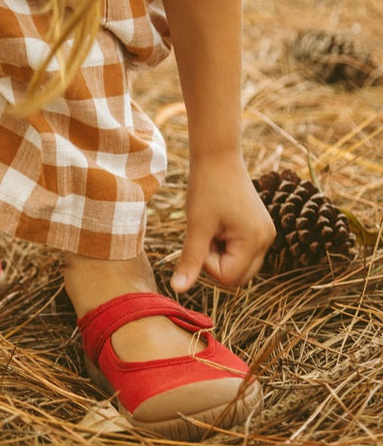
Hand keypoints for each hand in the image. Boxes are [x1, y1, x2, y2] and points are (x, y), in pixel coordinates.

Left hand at [170, 153, 275, 292]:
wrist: (218, 156)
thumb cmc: (206, 187)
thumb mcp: (196, 226)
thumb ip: (191, 260)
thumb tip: (177, 289)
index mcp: (255, 240)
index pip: (229, 278)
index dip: (208, 264)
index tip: (202, 237)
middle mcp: (267, 240)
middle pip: (237, 277)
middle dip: (216, 262)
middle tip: (207, 233)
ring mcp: (266, 234)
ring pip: (239, 266)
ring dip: (220, 253)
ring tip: (213, 226)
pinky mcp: (260, 228)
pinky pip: (241, 252)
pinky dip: (226, 245)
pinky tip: (219, 223)